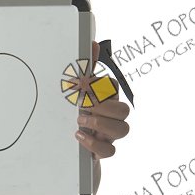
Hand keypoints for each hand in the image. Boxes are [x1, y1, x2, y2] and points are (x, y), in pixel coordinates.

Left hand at [75, 40, 130, 159]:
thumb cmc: (80, 112)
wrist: (70, 143)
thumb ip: (86, 69)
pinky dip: (95, 144)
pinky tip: (79, 136)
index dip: (98, 84)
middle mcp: (113, 116)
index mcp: (107, 98)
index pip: (113, 86)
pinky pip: (110, 151)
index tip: (78, 84)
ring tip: (80, 120)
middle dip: (103, 105)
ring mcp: (110, 134)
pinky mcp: (103, 150)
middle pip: (124, 109)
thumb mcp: (80, 90)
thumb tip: (92, 43)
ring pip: (123, 130)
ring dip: (101, 123)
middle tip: (82, 104)